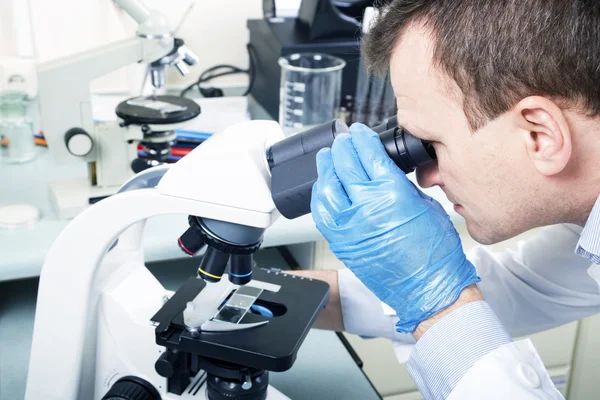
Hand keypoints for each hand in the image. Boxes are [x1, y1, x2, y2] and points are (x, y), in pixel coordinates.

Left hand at [310, 123, 479, 332]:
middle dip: (342, 147)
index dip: (360, 138)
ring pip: (327, 187)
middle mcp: (366, 207)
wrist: (428, 290)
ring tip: (327, 158)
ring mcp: (349, 226)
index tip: (358, 132)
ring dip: (325, 168)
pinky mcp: (341, 242)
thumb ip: (400, 185)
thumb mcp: (425, 205)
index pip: (367, 153)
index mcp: (391, 193)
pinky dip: (319, 196)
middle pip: (344, 165)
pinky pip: (321, 213)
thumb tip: (384, 171)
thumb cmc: (434, 253)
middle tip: (342, 141)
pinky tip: (322, 188)